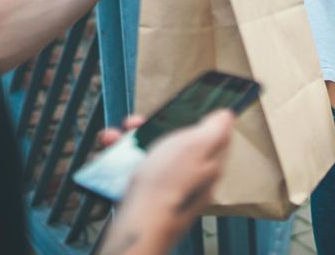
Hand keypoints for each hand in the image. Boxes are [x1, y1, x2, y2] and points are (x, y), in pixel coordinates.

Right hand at [100, 110, 234, 253]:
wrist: (139, 225)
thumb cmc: (166, 184)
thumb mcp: (196, 145)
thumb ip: (214, 129)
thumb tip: (227, 115)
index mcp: (209, 163)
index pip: (209, 135)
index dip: (191, 117)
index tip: (173, 109)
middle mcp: (191, 178)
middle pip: (175, 144)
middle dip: (151, 129)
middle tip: (133, 124)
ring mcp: (168, 189)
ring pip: (150, 157)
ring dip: (129, 143)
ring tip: (112, 139)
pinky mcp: (147, 199)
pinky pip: (135, 174)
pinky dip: (120, 163)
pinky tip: (107, 158)